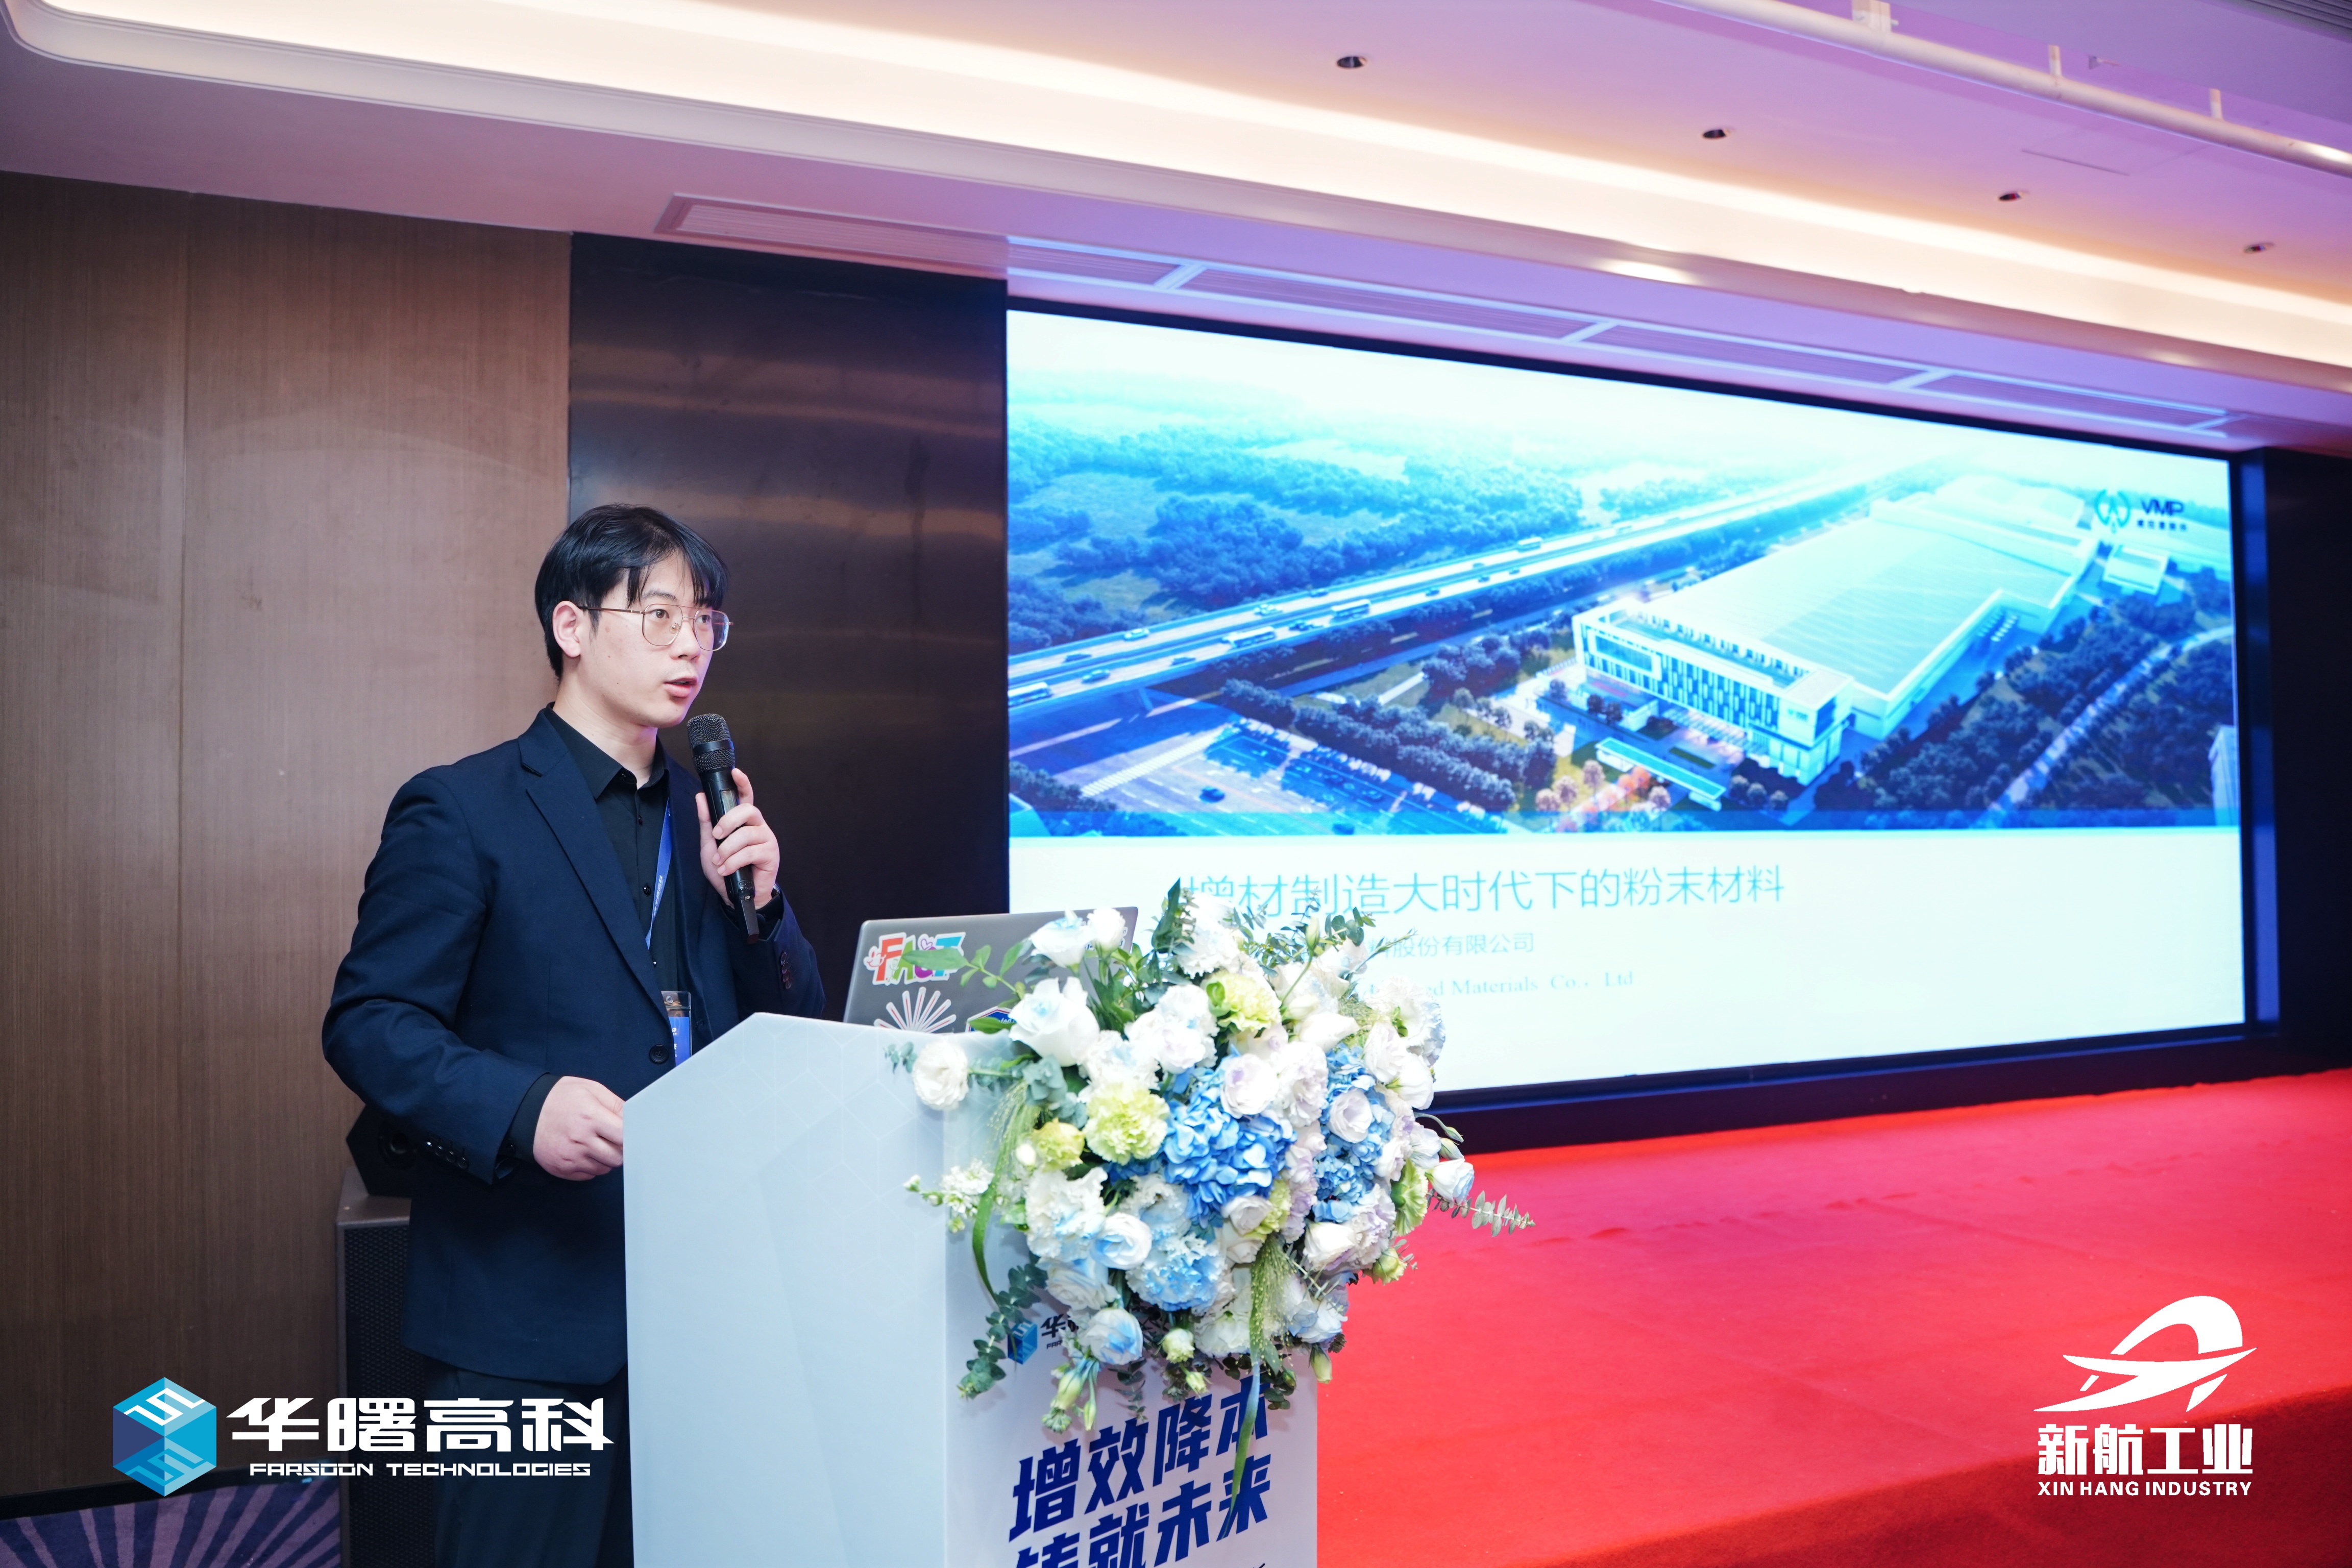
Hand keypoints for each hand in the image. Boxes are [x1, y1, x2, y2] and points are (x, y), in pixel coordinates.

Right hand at [533, 1075, 624, 1179]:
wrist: (525, 1111)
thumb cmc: (560, 1098)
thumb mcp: (590, 1089)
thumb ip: (615, 1104)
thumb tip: (634, 1119)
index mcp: (590, 1117)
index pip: (624, 1137)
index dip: (631, 1136)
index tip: (630, 1133)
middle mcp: (581, 1140)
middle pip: (617, 1157)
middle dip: (620, 1150)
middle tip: (614, 1140)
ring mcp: (570, 1157)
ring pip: (604, 1168)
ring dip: (606, 1158)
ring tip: (597, 1143)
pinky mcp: (562, 1168)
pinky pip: (589, 1175)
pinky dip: (592, 1166)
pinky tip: (584, 1151)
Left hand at [695, 767, 779, 908]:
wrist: (737, 896)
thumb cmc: (725, 869)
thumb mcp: (710, 845)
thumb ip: (706, 822)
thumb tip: (701, 797)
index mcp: (743, 821)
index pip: (746, 797)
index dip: (742, 783)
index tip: (735, 772)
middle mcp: (757, 826)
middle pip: (748, 810)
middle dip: (728, 821)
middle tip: (717, 835)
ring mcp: (766, 839)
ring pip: (746, 834)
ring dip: (728, 850)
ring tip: (720, 863)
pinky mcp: (771, 854)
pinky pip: (751, 852)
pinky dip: (734, 862)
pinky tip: (727, 870)